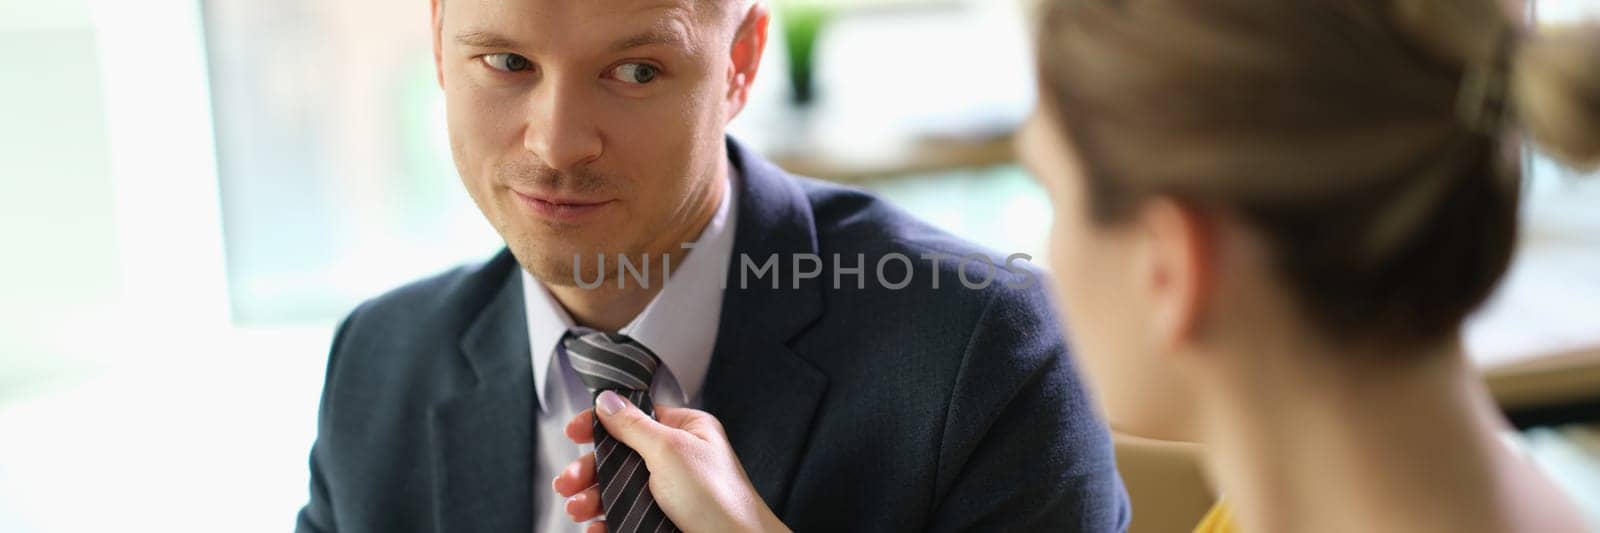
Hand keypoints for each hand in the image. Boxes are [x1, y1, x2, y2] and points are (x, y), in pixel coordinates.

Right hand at [551, 391, 789, 532]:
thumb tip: (608, 401)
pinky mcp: (663, 519)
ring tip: (578, 509)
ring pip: (619, 489)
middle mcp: (677, 458)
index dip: (601, 423)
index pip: (635, 416)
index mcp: (686, 431)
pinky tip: (595, 527)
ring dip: (592, 498)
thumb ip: (634, 425)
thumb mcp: (669, 450)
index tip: (574, 432)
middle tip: (567, 482)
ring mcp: (670, 491)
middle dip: (588, 470)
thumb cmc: (719, 499)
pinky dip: (606, 522)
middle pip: (619, 456)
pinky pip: (626, 516)